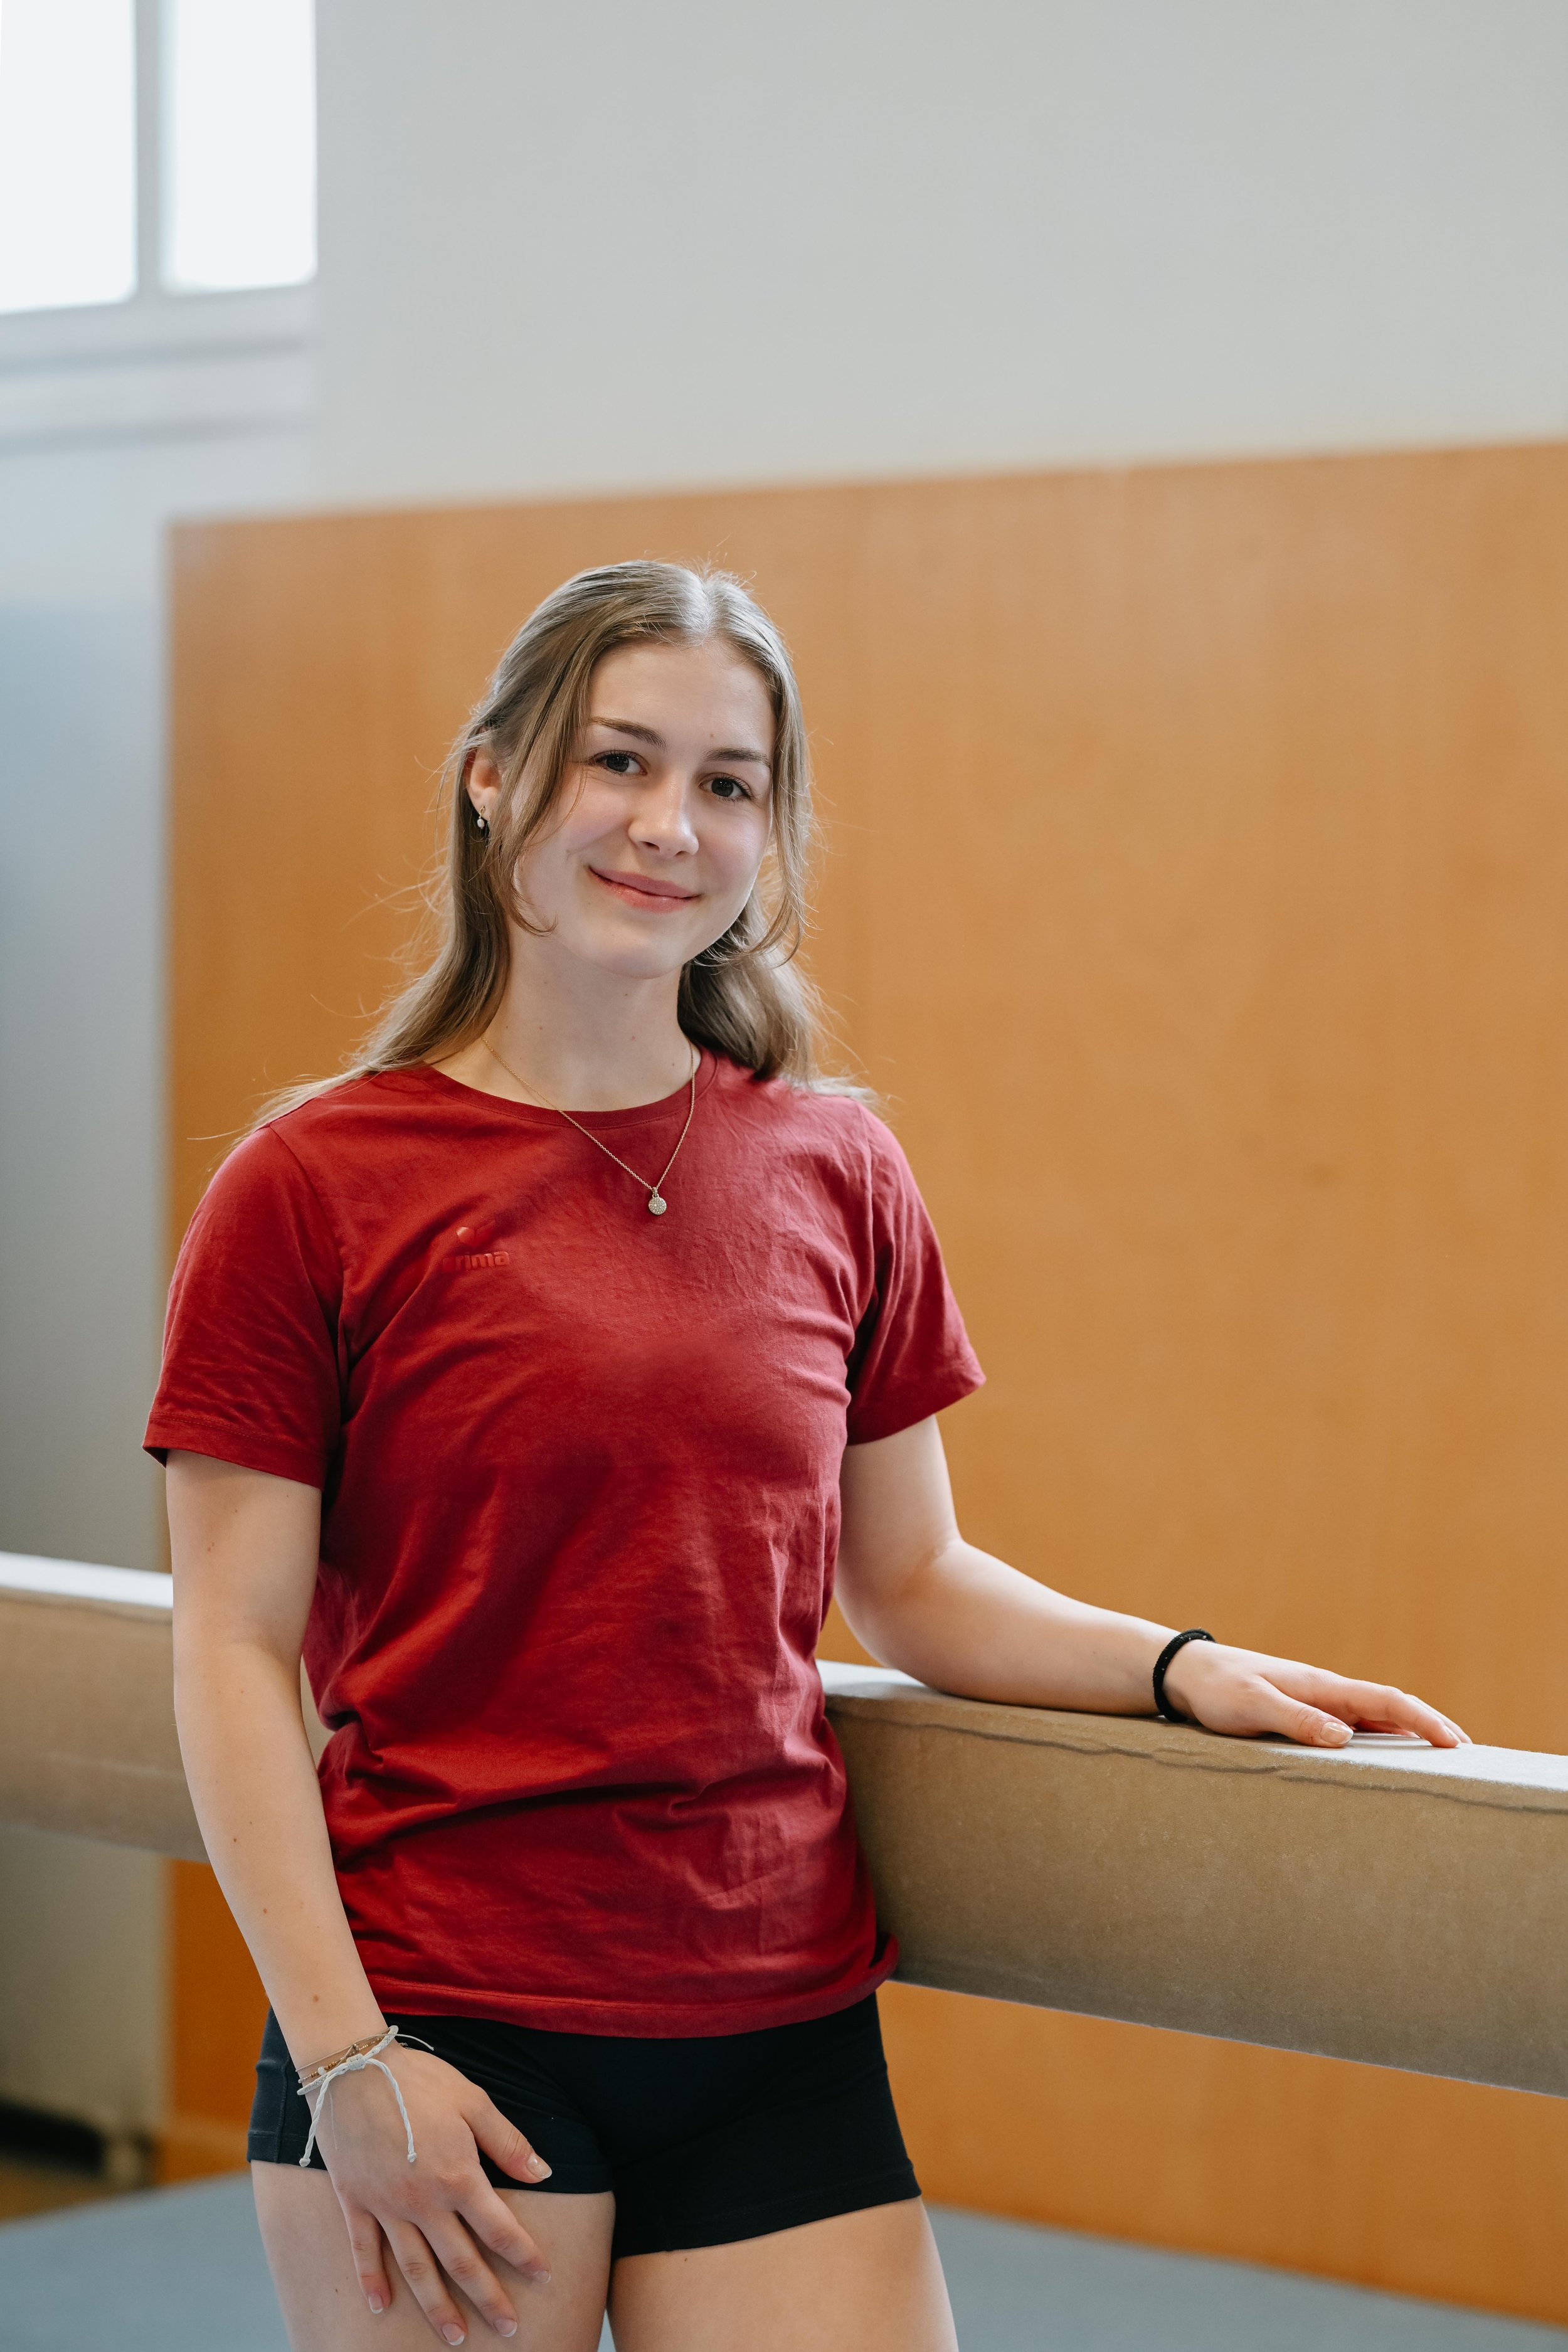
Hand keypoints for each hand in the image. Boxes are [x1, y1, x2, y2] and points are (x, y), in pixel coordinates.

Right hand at [311, 2042, 551, 2342]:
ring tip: (454, 2337)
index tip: (545, 2277)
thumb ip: (507, 2142)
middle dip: (488, 2298)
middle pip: (461, 2262)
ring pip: (416, 2268)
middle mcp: (423, 2202)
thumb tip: (543, 2174)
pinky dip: (371, 2281)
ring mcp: (386, 2206)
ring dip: (436, 2307)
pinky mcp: (354, 2202)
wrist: (353, 2068)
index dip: (524, 2255)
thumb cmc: (419, 2080)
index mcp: (458, 2176)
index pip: (499, 2228)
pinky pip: (364, 2250)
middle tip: (508, 2330)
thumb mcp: (473, 2101)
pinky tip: (380, 2308)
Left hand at [1160, 1641, 1470, 1749]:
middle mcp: (1325, 1692)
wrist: (1185, 1675)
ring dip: (1407, 1734)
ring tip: (1439, 1758)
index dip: (1423, 1720)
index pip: (1386, 1700)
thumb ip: (1296, 1719)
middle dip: (1430, 1726)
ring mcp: (1316, 1702)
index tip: (1455, 1742)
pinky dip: (1379, 1739)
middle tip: (1466, 1754)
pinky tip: (1385, 1756)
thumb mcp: (1253, 1705)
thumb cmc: (1215, 1688)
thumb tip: (1344, 1737)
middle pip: (1390, 1708)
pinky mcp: (1302, 1714)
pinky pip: (1352, 1727)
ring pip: (1374, 1719)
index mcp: (1320, 1685)